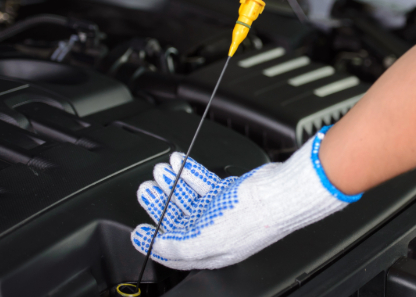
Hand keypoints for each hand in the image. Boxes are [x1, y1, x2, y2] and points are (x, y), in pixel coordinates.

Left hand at [131, 127, 361, 269]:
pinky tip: (180, 163)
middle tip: (145, 190)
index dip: (152, 242)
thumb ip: (176, 246)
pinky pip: (205, 182)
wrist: (278, 194)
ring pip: (191, 197)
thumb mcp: (204, 239)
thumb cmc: (251, 219)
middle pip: (180, 219)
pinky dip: (191, 173)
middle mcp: (216, 233)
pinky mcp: (232, 192)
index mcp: (210, 252)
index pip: (174, 252)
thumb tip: (155, 246)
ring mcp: (224, 211)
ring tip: (159, 171)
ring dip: (173, 183)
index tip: (137, 231)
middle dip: (160, 203)